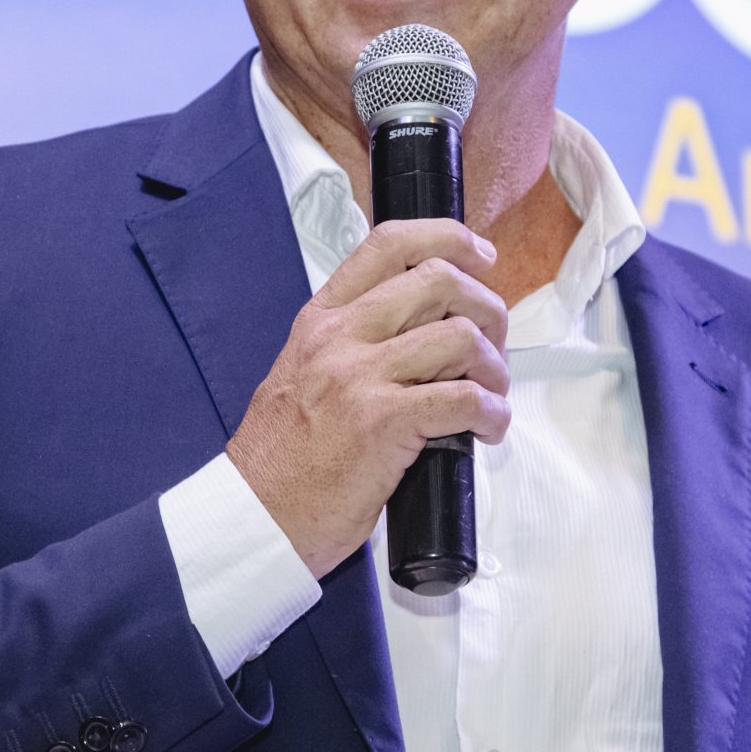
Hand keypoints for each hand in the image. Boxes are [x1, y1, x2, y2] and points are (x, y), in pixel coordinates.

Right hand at [226, 219, 511, 577]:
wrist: (257, 513)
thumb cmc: (283, 456)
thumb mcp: (303, 373)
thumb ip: (352, 343)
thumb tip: (424, 332)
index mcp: (321, 319)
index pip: (389, 243)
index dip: (448, 238)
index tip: (479, 257)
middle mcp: (340, 336)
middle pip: (439, 281)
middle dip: (487, 309)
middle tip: (493, 347)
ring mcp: (360, 376)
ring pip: (460, 336)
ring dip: (494, 367)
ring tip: (490, 395)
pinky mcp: (382, 422)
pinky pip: (463, 398)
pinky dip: (492, 412)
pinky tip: (487, 428)